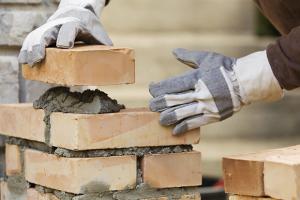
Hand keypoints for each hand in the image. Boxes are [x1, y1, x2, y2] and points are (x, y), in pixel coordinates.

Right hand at [18, 0, 111, 66]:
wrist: (78, 13)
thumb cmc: (92, 29)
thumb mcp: (100, 36)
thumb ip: (106, 49)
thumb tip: (116, 68)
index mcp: (77, 24)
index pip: (70, 28)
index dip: (66, 36)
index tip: (63, 46)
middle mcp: (61, 24)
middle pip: (49, 31)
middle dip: (43, 44)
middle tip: (39, 57)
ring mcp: (51, 28)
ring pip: (38, 35)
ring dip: (31, 49)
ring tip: (27, 62)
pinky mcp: (43, 33)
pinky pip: (33, 39)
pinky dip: (27, 49)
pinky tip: (23, 60)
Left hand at [149, 48, 282, 134]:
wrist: (247, 82)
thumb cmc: (226, 67)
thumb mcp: (207, 58)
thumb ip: (189, 56)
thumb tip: (173, 51)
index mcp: (198, 77)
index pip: (173, 85)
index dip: (159, 88)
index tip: (151, 89)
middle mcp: (201, 92)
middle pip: (175, 100)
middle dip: (160, 103)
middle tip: (151, 106)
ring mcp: (207, 106)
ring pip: (183, 113)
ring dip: (169, 117)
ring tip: (160, 120)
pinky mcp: (213, 116)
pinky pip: (196, 123)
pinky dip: (184, 127)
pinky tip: (175, 131)